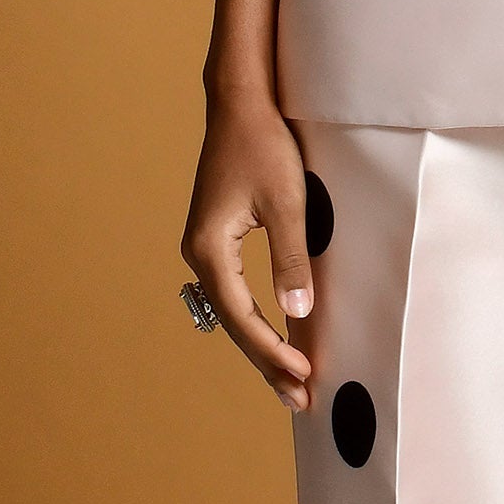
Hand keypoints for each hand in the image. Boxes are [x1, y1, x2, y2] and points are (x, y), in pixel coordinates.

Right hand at [182, 89, 316, 408]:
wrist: (240, 104)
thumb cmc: (264, 146)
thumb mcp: (288, 203)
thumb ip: (291, 260)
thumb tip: (298, 313)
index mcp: (209, 249)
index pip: (244, 316)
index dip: (273, 350)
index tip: (304, 374)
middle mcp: (199, 253)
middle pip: (234, 323)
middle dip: (267, 362)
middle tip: (300, 399)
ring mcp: (205, 248)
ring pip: (233, 312)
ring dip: (262, 346)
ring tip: (290, 383)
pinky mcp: (217, 240)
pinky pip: (235, 294)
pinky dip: (257, 321)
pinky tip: (277, 338)